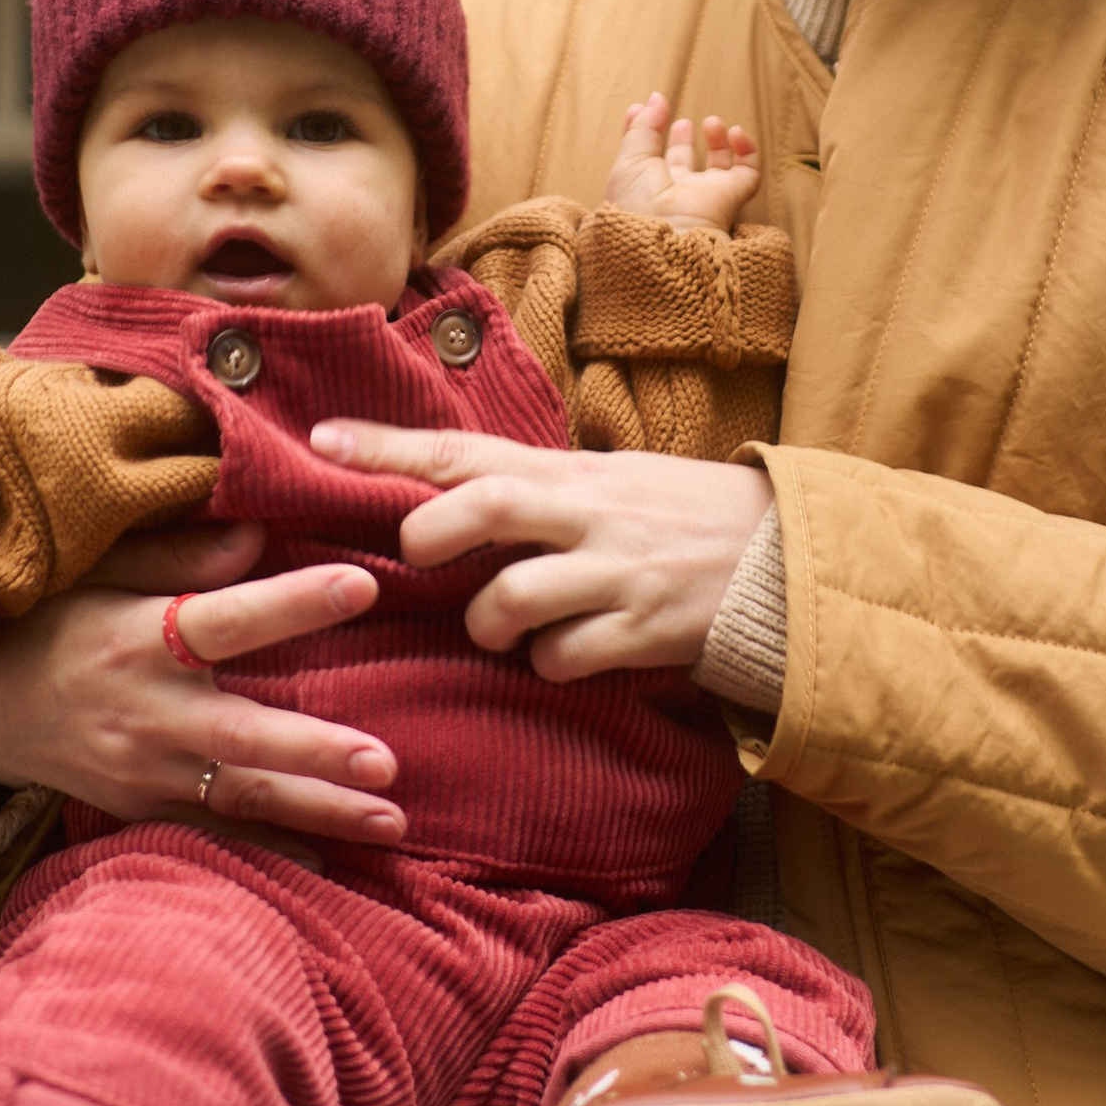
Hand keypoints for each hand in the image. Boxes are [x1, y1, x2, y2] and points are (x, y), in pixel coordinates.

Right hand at [0, 523, 405, 846]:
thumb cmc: (49, 618)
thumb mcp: (98, 571)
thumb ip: (179, 557)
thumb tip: (258, 532)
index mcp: (139, 639)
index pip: (227, 618)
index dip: (293, 602)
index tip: (361, 585)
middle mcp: (146, 714)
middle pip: (242, 736)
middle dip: (314, 754)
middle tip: (385, 764)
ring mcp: (142, 773)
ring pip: (240, 799)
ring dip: (317, 813)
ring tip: (391, 822)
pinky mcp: (139, 810)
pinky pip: (209, 837)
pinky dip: (265, 853)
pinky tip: (326, 863)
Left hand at [306, 427, 770, 680]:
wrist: (786, 558)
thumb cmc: (681, 518)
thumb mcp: (610, 483)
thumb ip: (536, 488)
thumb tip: (446, 494)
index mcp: (572, 471)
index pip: (466, 448)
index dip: (388, 446)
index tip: (320, 442)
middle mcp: (590, 512)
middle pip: (487, 504)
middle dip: (434, 531)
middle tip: (417, 554)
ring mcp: (618, 570)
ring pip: (515, 597)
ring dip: (489, 624)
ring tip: (500, 630)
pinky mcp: (646, 628)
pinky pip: (565, 657)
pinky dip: (549, 664)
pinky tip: (563, 658)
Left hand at [605, 94, 761, 230]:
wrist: (665, 239)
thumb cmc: (639, 204)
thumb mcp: (630, 160)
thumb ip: (642, 127)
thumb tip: (654, 99)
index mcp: (646, 187)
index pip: (649, 156)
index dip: (648, 131)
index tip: (643, 108)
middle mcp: (677, 193)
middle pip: (683, 163)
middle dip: (682, 139)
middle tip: (682, 123)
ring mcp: (706, 195)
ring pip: (719, 166)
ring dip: (717, 140)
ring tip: (711, 122)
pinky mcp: (732, 197)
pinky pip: (748, 172)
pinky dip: (747, 150)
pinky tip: (735, 132)